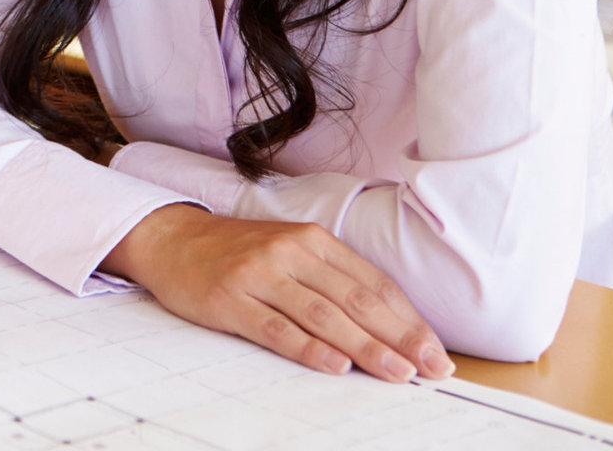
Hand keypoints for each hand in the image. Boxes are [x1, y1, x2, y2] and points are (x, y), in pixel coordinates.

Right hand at [101, 204, 453, 381]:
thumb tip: (385, 325)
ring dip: (365, 347)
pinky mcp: (232, 298)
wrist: (174, 238)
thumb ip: (331, 280)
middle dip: (399, 337)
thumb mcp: (290, 251)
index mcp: (314, 240)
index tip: (438, 352)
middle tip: (433, 369)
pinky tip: (334, 365)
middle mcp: (292, 252)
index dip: (409, 320)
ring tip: (397, 373)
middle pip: (355, 299)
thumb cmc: (241, 252)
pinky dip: (308, 347)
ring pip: (323, 314)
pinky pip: (276, 327)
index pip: (373, 283)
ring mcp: (261, 273)